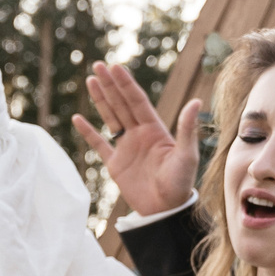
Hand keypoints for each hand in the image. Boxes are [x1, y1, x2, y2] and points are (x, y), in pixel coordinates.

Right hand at [72, 61, 201, 217]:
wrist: (166, 210)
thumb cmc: (180, 183)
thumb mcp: (186, 155)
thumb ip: (187, 129)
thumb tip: (196, 102)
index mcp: (154, 129)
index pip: (137, 101)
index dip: (126, 84)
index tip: (115, 67)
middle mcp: (139, 134)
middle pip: (121, 104)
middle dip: (110, 85)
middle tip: (98, 65)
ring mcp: (127, 148)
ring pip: (110, 118)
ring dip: (101, 100)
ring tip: (90, 80)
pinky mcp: (116, 164)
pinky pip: (99, 144)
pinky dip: (88, 132)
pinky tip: (78, 119)